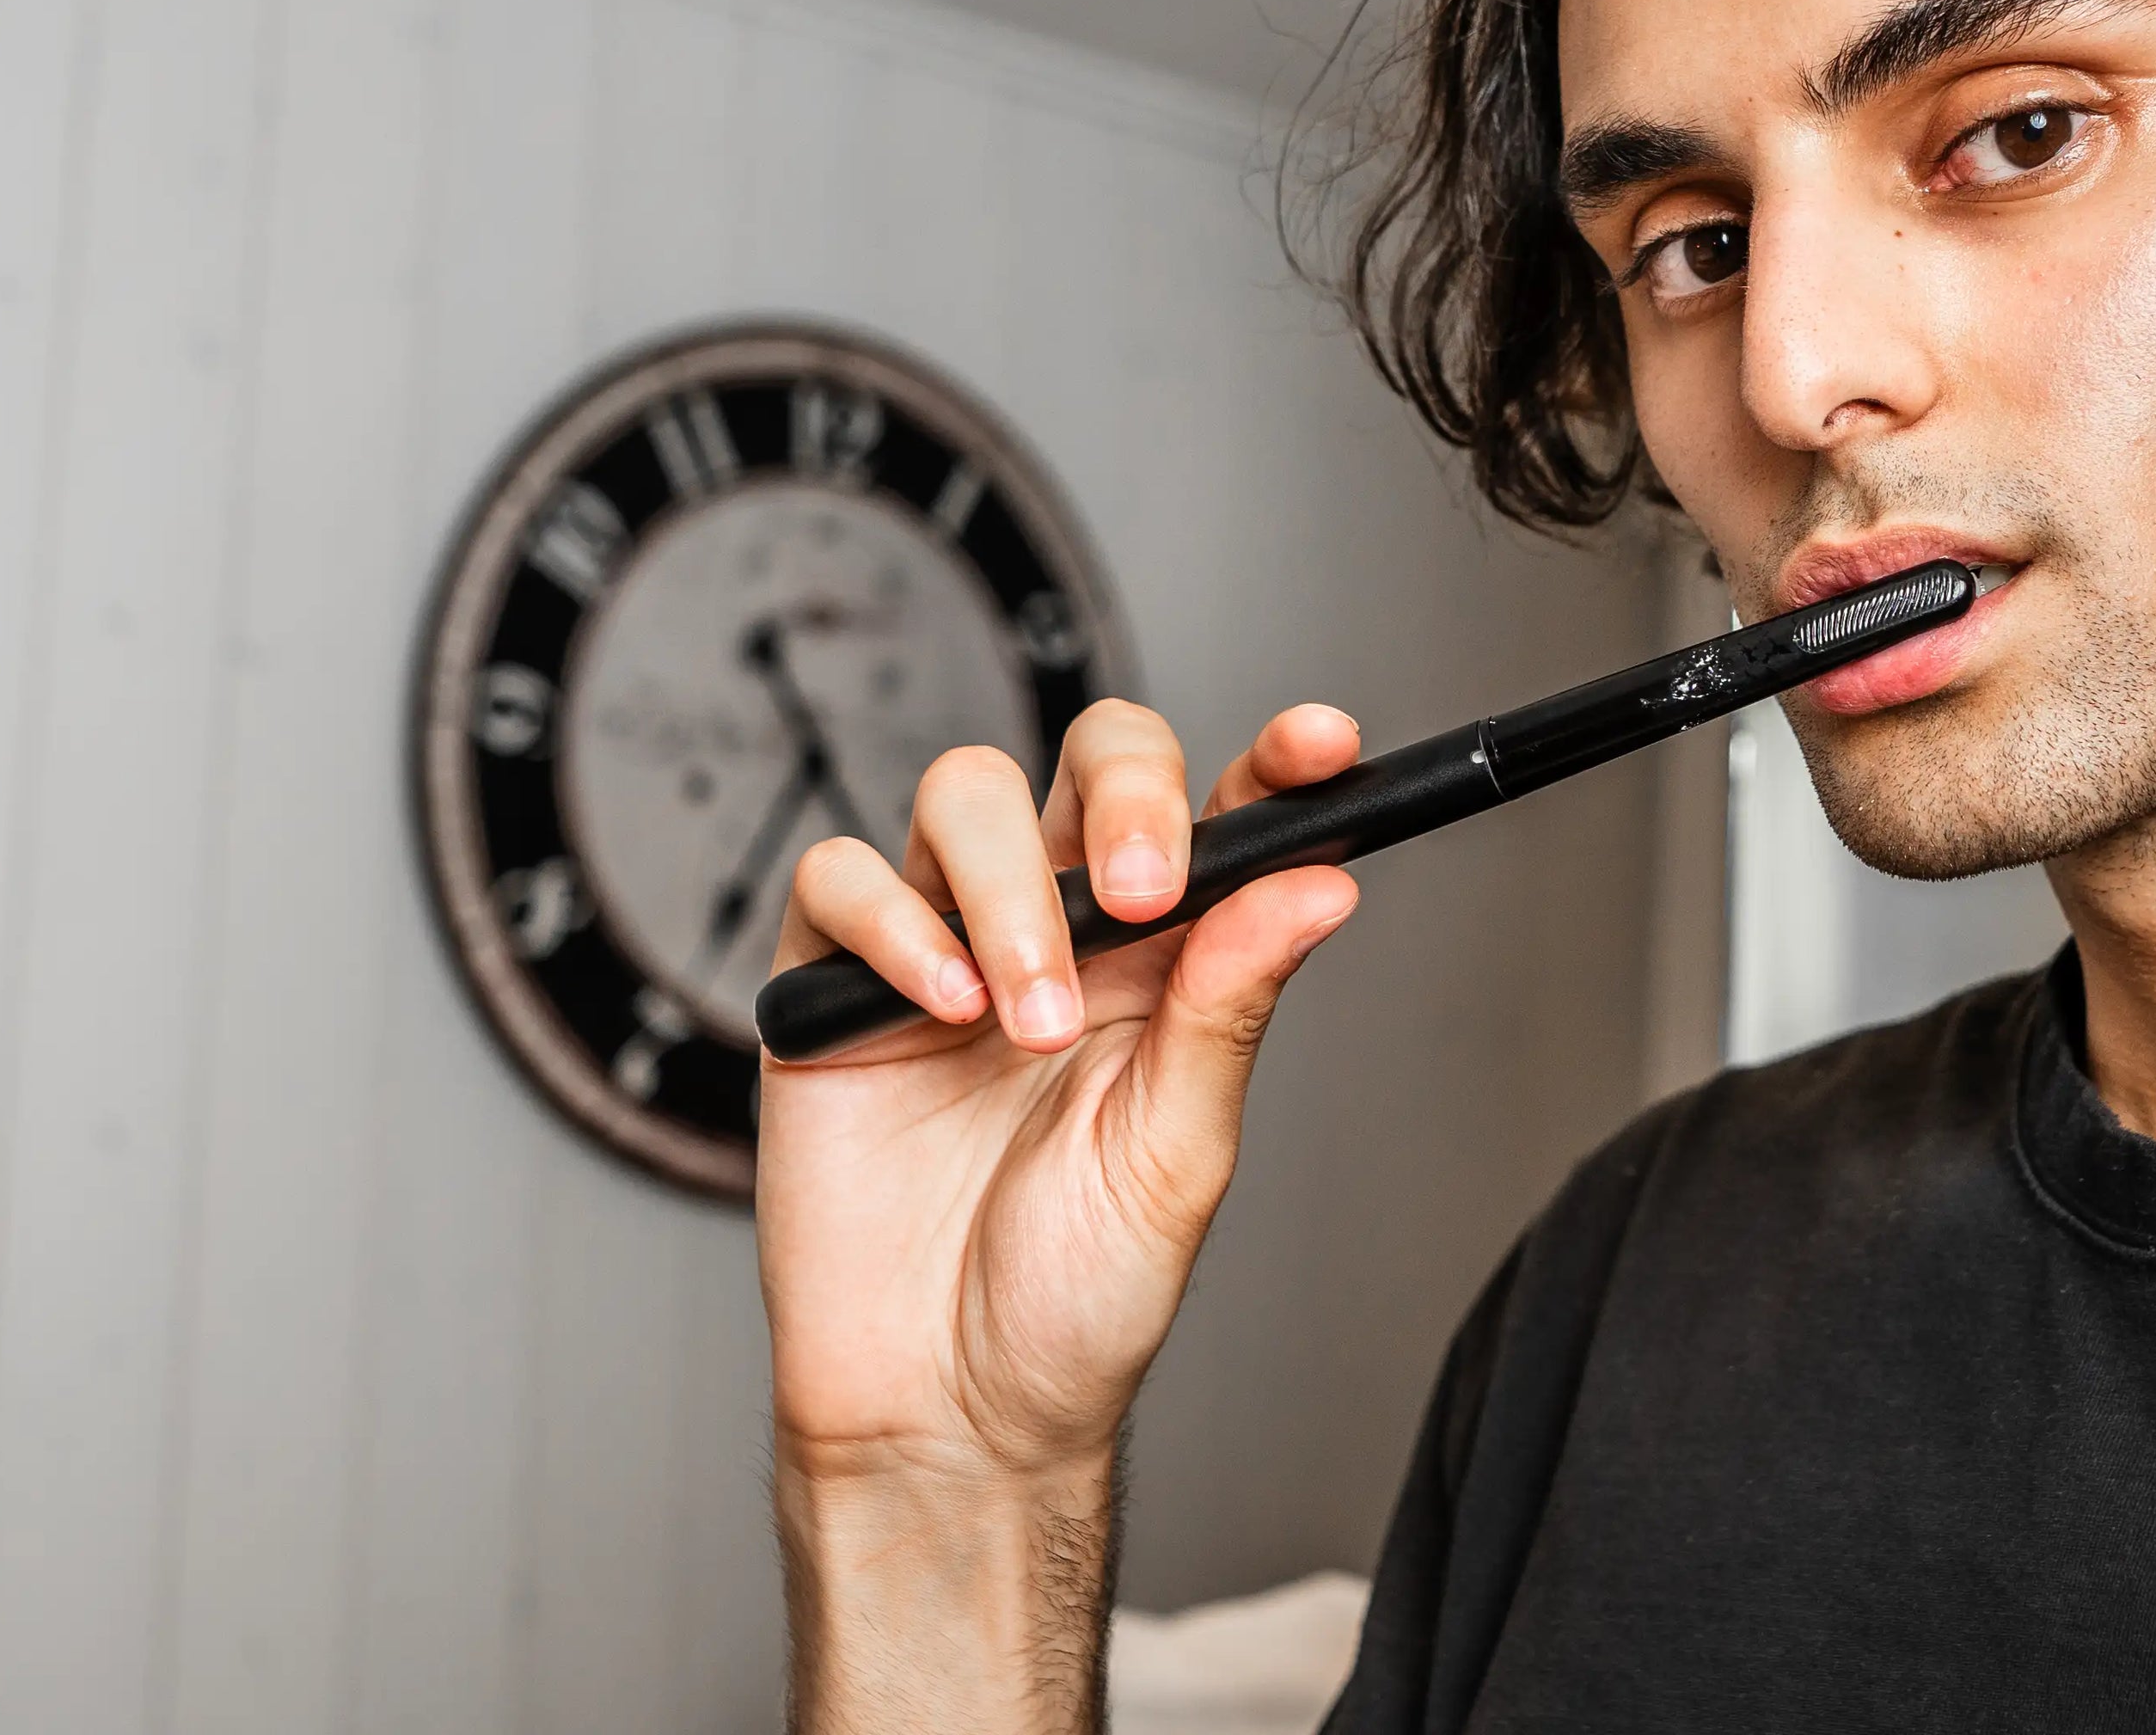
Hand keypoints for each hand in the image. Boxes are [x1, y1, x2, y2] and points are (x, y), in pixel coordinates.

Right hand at [756, 696, 1367, 1727]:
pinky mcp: (832, 990)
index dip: (1278, 764)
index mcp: (1168, 963)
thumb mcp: (1178, 1156)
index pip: (1229, 821)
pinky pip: (842, 879)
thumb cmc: (1074, 1300)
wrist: (946, 1411)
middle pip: (1094, 761)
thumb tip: (1322, 883)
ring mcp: (942, 948)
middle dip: (1127, 793)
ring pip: (965, 795)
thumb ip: (1230, 1008)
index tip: (1323, 745)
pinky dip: (892, 923)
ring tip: (1024, 1018)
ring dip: (1006, 891)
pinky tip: (937, 1007)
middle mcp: (1061, 932)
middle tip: (1142, 887)